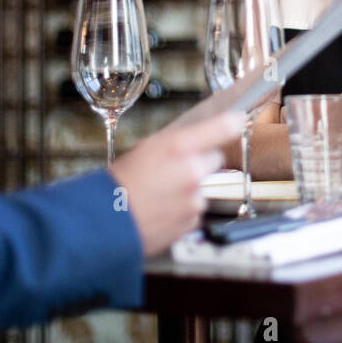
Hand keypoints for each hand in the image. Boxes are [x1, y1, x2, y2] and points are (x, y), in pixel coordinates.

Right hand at [109, 111, 243, 255]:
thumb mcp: (147, 148)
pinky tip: (161, 209)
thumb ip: (179, 143)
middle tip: (175, 169)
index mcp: (179, 146)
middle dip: (201, 163)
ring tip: (161, 194)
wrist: (105, 220)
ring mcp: (195, 199)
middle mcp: (193, 171)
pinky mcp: (193, 221)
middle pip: (215, 160)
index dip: (231, 124)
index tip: (236, 121)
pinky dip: (182, 210)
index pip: (225, 126)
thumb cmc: (120, 181)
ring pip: (204, 188)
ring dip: (189, 190)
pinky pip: (195, 210)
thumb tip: (201, 138)